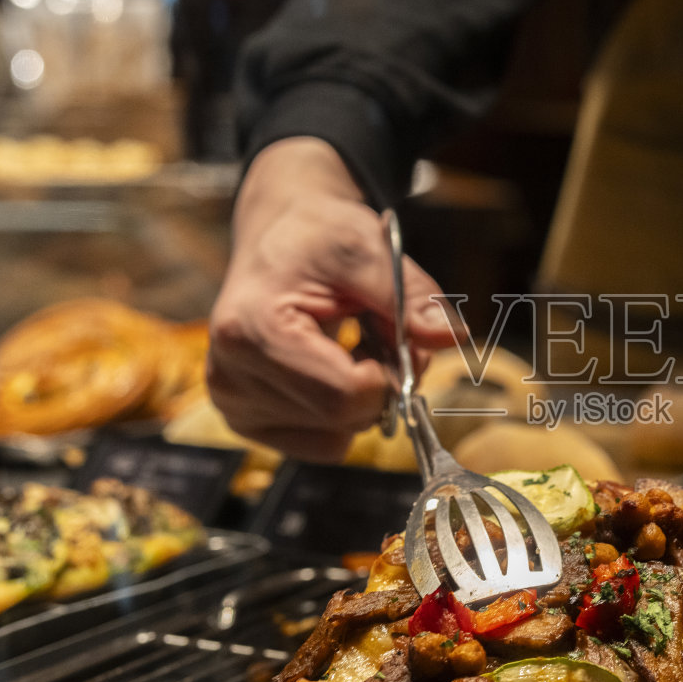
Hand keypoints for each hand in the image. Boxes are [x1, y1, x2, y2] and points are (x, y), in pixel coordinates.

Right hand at [208, 137, 456, 461]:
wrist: (279, 236)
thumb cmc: (317, 238)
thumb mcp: (366, 248)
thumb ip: (410, 295)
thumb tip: (451, 337)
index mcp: (251, 331)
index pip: (344, 396)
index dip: (388, 374)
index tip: (393, 335)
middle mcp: (230, 377)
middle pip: (342, 420)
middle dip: (380, 385)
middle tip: (377, 335)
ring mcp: (234, 404)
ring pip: (336, 439)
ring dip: (362, 400)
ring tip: (349, 346)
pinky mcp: (246, 420)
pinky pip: (321, 445)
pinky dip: (341, 415)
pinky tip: (330, 368)